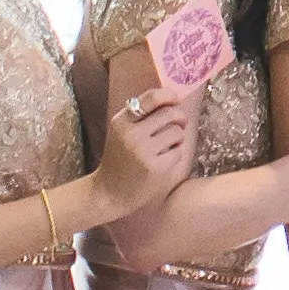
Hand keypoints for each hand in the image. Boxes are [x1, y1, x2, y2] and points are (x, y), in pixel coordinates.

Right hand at [88, 78, 196, 218]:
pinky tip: (163, 161)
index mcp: (121, 122)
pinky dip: (175, 155)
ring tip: (167, 146)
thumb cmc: (120, 160)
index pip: (151, 98)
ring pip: (177, 132)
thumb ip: (141, 116)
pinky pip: (178, 152)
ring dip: (177, 138)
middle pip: (169, 113)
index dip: (169, 96)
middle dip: (179, 117)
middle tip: (180, 124)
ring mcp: (143, 152)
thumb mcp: (122, 132)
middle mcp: (131, 134)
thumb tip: (173, 99)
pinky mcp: (155, 168)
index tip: (177, 100)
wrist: (108, 193)